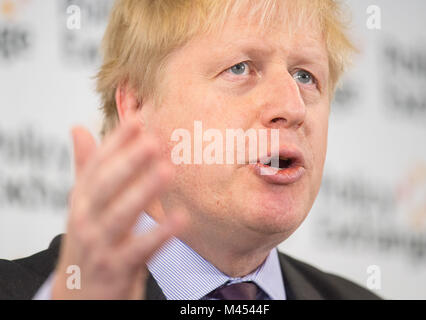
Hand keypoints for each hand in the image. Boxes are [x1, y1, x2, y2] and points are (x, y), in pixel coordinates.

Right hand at [52, 116, 185, 298]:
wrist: (78, 297)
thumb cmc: (89, 243)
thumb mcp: (85, 206)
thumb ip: (86, 168)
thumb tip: (77, 128)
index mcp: (81, 200)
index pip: (97, 165)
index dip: (116, 142)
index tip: (138, 118)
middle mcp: (85, 220)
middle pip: (105, 186)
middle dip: (128, 162)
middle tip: (153, 141)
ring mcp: (99, 245)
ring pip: (119, 215)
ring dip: (142, 192)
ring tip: (167, 170)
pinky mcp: (115, 270)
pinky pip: (140, 250)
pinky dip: (160, 234)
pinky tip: (181, 218)